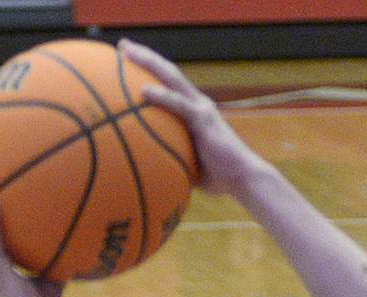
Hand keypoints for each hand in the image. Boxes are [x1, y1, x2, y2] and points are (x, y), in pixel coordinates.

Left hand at [119, 39, 262, 199]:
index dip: (151, 70)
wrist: (244, 179)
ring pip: (171, 77)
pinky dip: (162, 96)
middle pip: (167, 72)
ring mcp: (201, 109)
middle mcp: (197, 103)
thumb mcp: (191, 166)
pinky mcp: (204, 119)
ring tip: (126, 53)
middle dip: (144, 56)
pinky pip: (179, 105)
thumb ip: (174, 160)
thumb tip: (152, 172)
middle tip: (122, 46)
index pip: (170, 84)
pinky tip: (143, 91)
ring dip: (149, 62)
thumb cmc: (220, 178)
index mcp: (194, 111)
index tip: (128, 62)